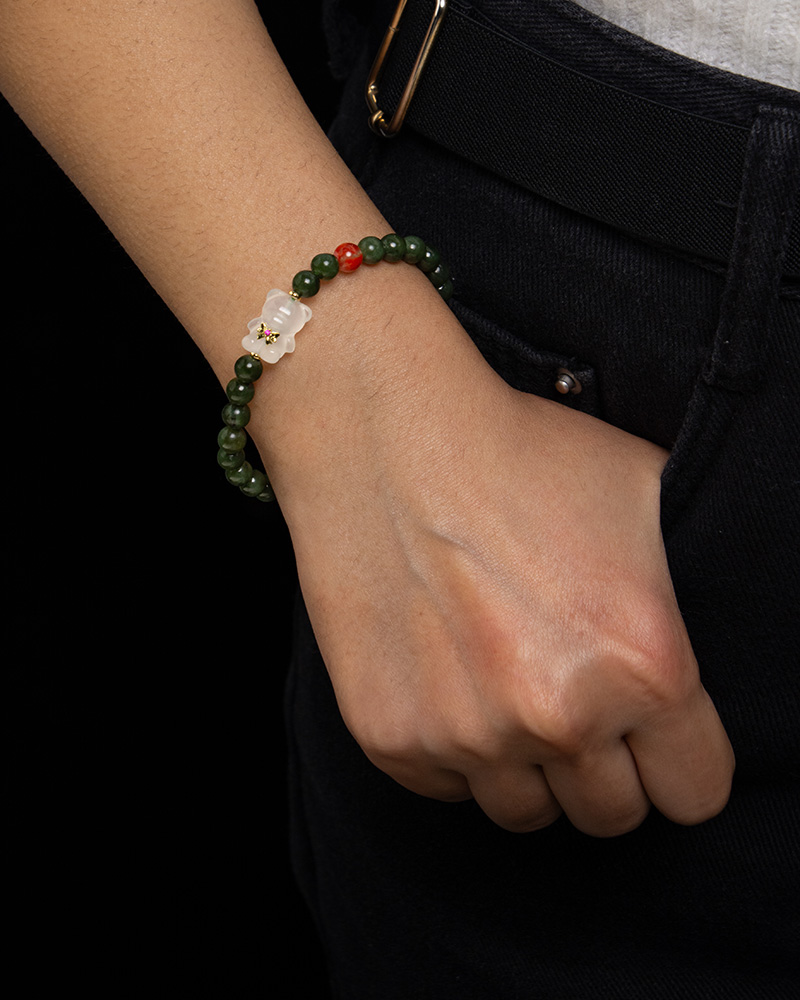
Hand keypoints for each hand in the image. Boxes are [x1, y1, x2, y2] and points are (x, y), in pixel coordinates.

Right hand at [257, 302, 734, 837]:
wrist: (388, 434)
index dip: (680, 760)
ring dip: (528, 766)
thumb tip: (726, 635)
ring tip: (508, 684)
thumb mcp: (648, 494)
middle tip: (575, 696)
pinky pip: (445, 787)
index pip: (697, 794)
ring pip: (525, 812)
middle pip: (612, 816)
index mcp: (642, 665)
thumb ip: (699, 592)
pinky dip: (454, 750)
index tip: (653, 732)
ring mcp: (464, 734)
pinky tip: (449, 676)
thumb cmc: (521, 453)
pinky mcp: (389, 736)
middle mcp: (555, 716)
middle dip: (606, 766)